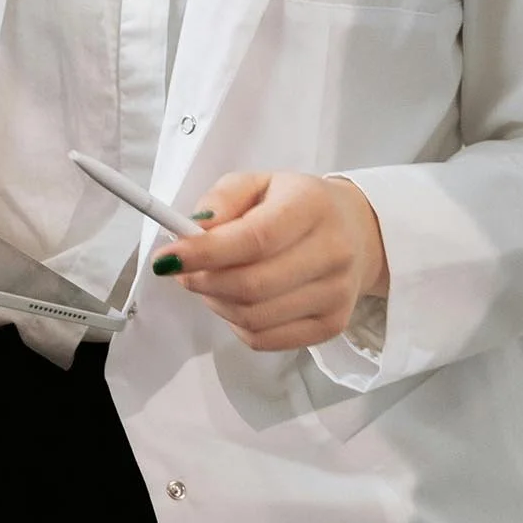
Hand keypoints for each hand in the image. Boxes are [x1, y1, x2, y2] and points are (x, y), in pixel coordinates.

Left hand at [153, 170, 387, 352]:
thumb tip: (194, 229)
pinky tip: (234, 301)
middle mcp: (333, 252)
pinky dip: (235, 324)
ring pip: (254, 317)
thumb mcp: (258, 182)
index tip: (167, 258)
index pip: (256, 239)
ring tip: (210, 281)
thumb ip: (222, 198)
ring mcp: (336, 295)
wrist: (356, 233)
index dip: (206, 253)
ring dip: (215, 303)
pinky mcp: (331, 326)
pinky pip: (265, 340)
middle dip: (203, 281)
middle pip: (252, 286)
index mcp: (312, 206)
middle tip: (182, 271)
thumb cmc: (295, 205)